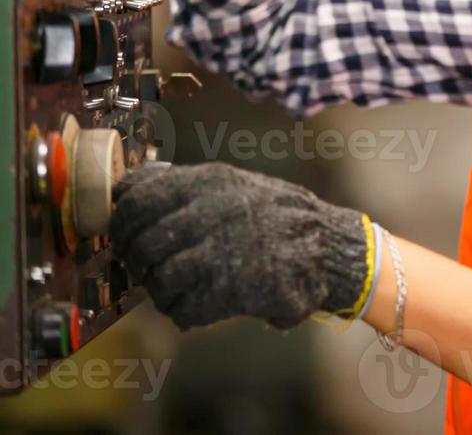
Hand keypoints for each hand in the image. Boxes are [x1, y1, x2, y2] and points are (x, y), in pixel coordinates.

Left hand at [108, 161, 372, 330]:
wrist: (329, 249)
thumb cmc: (275, 219)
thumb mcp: (235, 184)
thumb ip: (185, 186)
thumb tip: (126, 188)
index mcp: (211, 181)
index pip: (137, 198)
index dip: (121, 223)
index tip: (125, 235)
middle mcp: (213, 210)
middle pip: (141, 242)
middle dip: (138, 261)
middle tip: (149, 268)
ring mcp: (223, 249)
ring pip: (158, 279)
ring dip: (163, 290)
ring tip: (181, 288)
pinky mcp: (232, 288)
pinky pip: (181, 308)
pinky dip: (185, 311)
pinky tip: (201, 304)